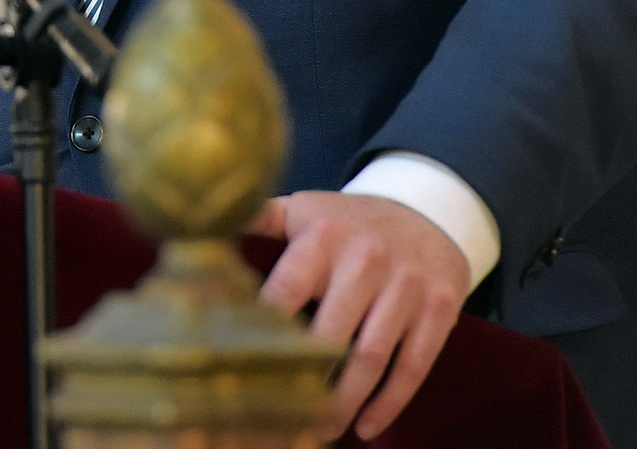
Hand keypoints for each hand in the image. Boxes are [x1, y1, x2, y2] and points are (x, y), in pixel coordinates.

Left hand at [249, 191, 466, 441]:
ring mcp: (407, 285)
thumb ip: (256, 218)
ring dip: (344, 403)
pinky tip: (367, 426)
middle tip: (282, 419)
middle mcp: (366, 259)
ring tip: (320, 431)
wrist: (427, 210)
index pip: (285, 292)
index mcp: (323, 237)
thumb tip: (196, 225)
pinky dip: (390, 403)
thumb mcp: (303, 210)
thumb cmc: (348, 222)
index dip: (264, 335)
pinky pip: (413, 365)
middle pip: (329, 336)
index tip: (242, 372)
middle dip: (305, 384)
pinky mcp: (439, 307)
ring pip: (370, 359)